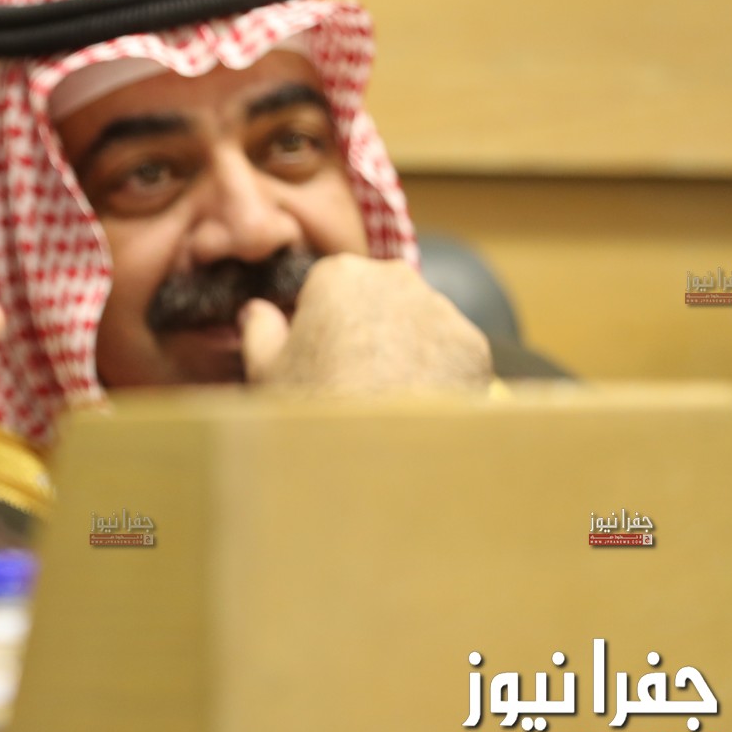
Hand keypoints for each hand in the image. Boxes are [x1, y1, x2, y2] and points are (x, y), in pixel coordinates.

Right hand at [237, 253, 491, 390]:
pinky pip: (450, 351)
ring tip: (386, 393)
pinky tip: (417, 403)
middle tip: (351, 374)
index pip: (325, 283)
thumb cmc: (315, 406)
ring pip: (416, 321)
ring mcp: (441, 310)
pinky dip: (436, 371)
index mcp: (339, 274)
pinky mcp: (474, 345)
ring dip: (404, 345)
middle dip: (366, 324)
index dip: (318, 318)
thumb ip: (259, 329)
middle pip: (376, 295)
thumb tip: (257, 312)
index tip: (316, 351)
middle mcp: (396, 279)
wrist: (381, 457)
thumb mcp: (266, 369)